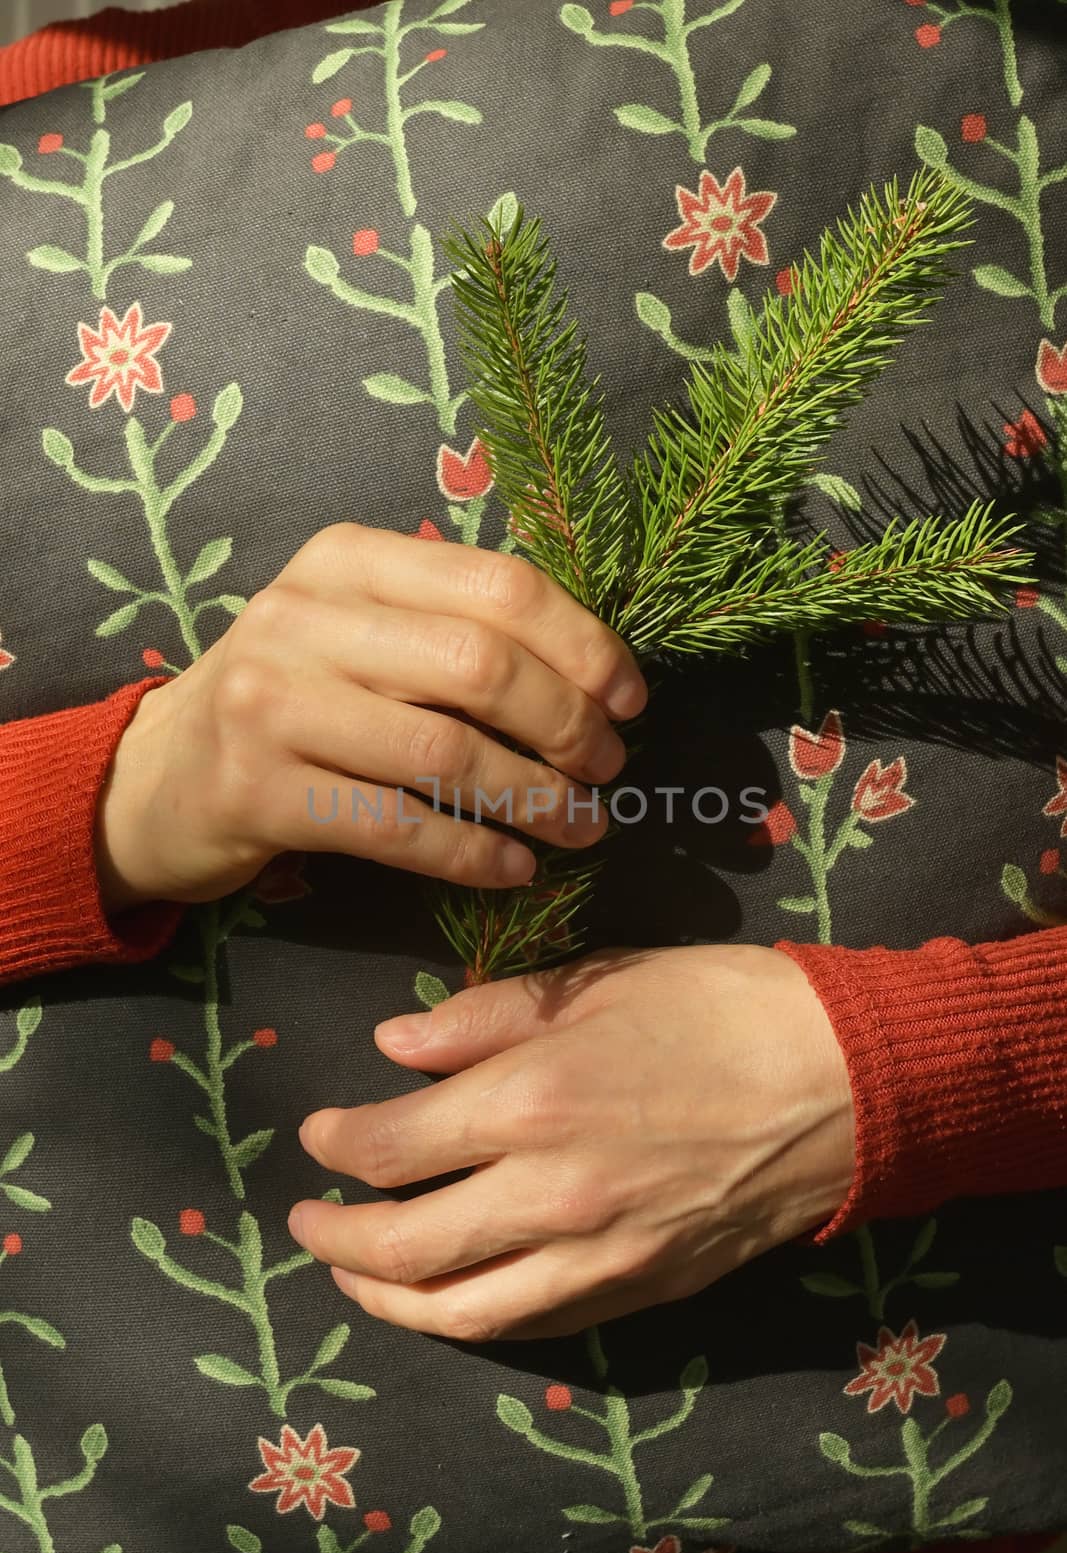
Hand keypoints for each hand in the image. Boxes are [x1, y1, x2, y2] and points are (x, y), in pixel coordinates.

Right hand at [95, 522, 646, 910]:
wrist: (157, 777)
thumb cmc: (289, 701)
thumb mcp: (357, 633)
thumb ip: (449, 627)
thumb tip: (594, 670)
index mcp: (347, 559)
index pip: (498, 584)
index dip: (583, 644)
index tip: (628, 699)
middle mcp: (303, 616)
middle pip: (481, 664)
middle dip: (567, 724)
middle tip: (606, 770)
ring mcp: (271, 701)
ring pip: (443, 751)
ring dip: (534, 798)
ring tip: (581, 826)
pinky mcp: (257, 790)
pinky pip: (396, 826)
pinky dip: (472, 853)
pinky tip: (514, 867)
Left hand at [288, 943, 854, 1341]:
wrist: (840, 1082)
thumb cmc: (717, 1008)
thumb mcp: (596, 979)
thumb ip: (483, 1015)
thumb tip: (391, 1047)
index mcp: (530, 1099)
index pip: (392, 1147)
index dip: (339, 1144)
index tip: (319, 1134)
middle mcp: (550, 1193)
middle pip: (405, 1247)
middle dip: (335, 1239)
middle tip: (307, 1222)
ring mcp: (596, 1255)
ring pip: (460, 1311)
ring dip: (387, 1299)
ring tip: (356, 1277)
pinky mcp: (637, 1289)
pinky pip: (532, 1327)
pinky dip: (471, 1321)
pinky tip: (450, 1301)